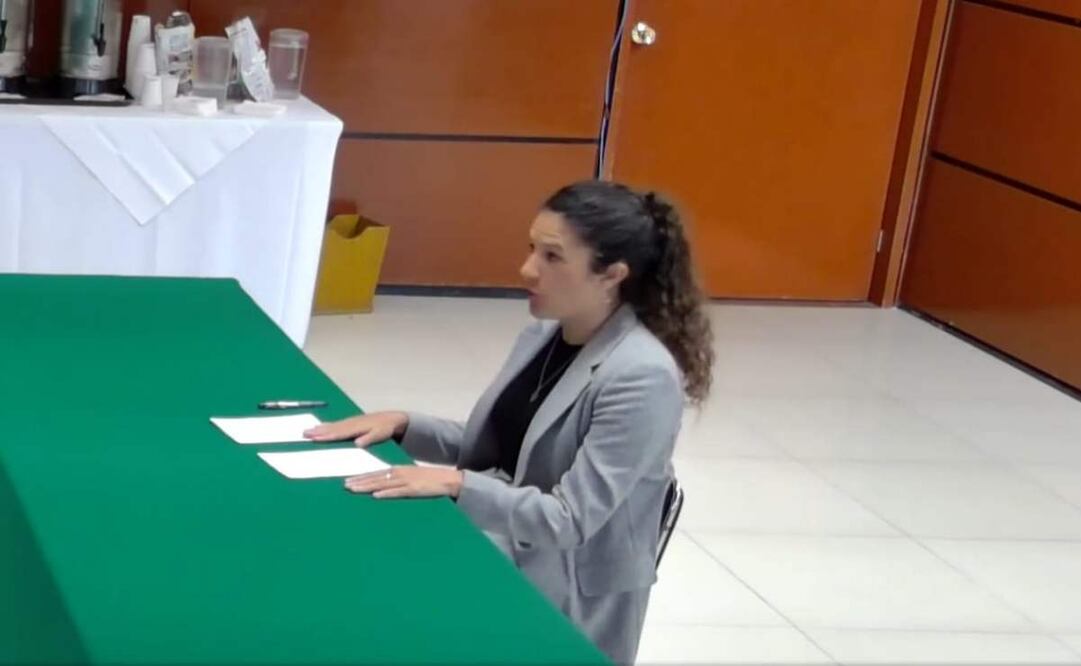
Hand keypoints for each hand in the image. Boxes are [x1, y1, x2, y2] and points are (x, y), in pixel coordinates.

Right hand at [303, 411, 408, 446]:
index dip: (328, 436)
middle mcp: (351, 423)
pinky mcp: (351, 422)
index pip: (340, 433)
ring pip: (332, 425)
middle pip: (332, 428)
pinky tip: (320, 427)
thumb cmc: (386, 428)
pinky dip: (327, 425)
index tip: (316, 438)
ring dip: (320, 428)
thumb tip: (357, 443)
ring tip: (307, 431)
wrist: (392, 418)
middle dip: (318, 431)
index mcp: (357, 427)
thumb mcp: (381, 434)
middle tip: (304, 434)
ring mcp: (350, 421)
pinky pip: (336, 424)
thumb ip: (369, 438)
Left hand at [344, 466, 463, 498]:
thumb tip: (381, 488)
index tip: (348, 480)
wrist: (447, 480)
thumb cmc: (428, 480)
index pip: (375, 473)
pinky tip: (376, 495)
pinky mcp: (413, 490)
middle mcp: (399, 473)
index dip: (361, 477)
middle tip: (345, 485)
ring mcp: (406, 481)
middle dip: (359, 482)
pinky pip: (397, 492)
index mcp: (398, 470)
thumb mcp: (410, 476)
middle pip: (375, 478)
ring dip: (367, 486)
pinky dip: (386, 493)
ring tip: (354, 490)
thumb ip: (396, 481)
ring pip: (382, 484)